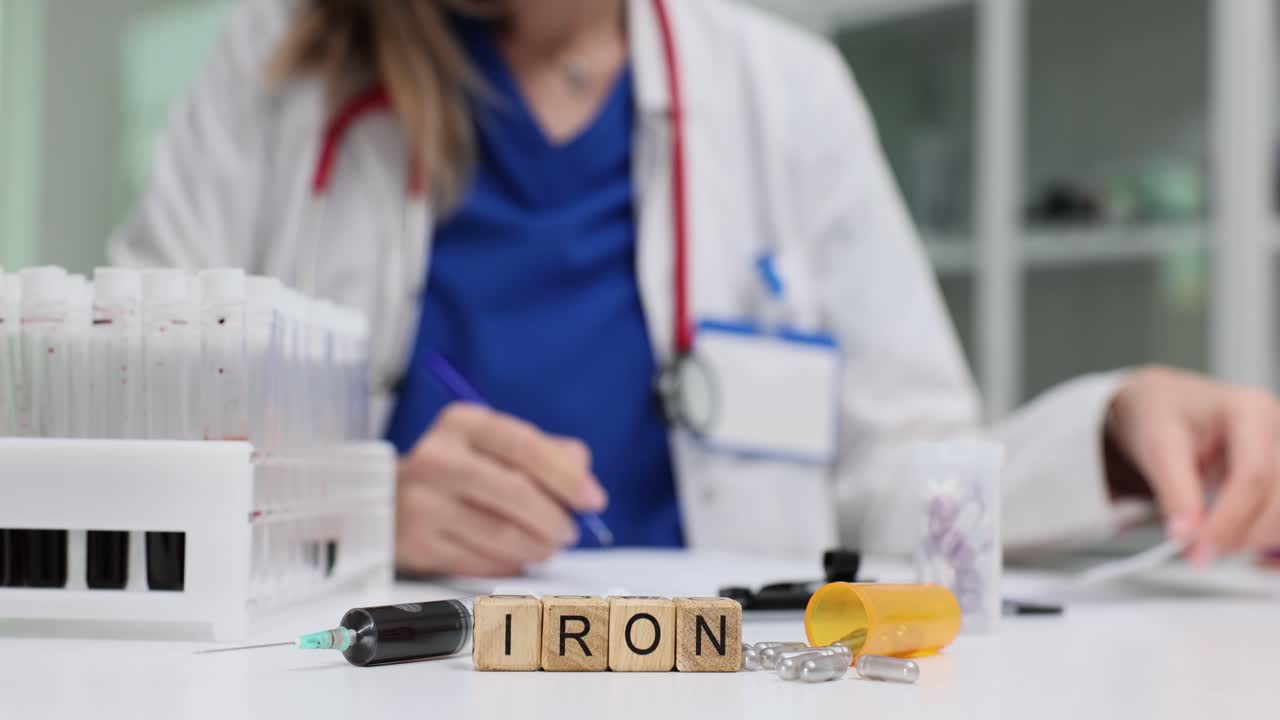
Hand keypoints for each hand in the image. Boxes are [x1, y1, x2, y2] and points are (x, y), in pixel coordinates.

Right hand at [395, 403, 606, 575]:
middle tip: (570, 532)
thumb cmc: (462, 472)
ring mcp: (422, 503)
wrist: (391, 501)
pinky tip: (516, 556)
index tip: (594, 501)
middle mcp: (436, 459)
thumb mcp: (497, 447)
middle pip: (515, 493)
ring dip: (538, 546)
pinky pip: (482, 563)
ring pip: (502, 534)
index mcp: (462, 423)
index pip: (524, 446)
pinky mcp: (417, 544)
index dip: (566, 476)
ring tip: (547, 545)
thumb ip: (549, 455)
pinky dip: (511, 564)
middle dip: (554, 519)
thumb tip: (585, 482)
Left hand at [1106, 366, 1279, 566]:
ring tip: (1210, 540)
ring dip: (1253, 538)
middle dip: (1240, 534)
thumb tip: (1185, 536)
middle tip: (1198, 552)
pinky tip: (1235, 540)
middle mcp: (1279, 431)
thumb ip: (1174, 492)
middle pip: (1278, 499)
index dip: (1229, 519)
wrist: (1166, 404)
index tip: (1199, 549)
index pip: (1253, 475)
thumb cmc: (1162, 413)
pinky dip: (1263, 537)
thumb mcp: (1157, 446)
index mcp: (1250, 410)